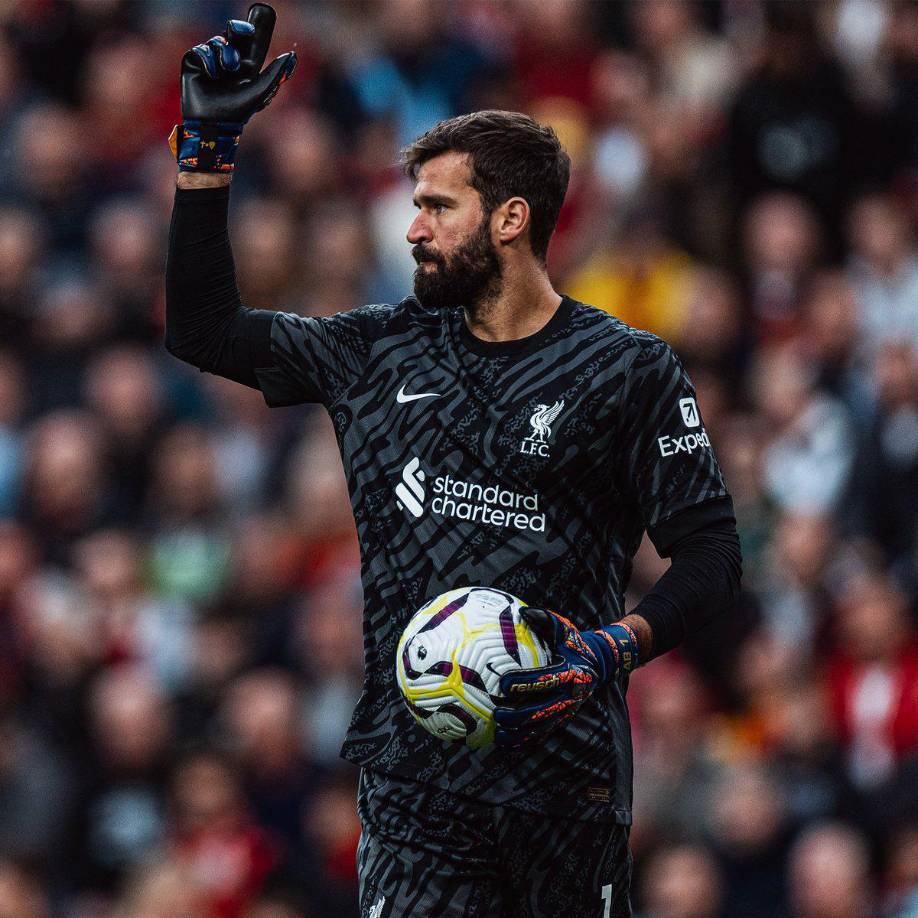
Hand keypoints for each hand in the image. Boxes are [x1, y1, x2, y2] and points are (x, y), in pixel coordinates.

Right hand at [171, 3, 295, 172]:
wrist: (213, 122)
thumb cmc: (238, 111)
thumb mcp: (260, 90)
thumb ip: (275, 74)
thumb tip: (292, 56)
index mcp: (246, 67)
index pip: (254, 42)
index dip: (259, 27)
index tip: (264, 8)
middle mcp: (229, 61)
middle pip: (235, 34)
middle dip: (239, 29)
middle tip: (239, 29)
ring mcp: (212, 61)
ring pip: (218, 41)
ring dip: (224, 54)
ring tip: (226, 72)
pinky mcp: (194, 62)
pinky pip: (202, 49)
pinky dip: (208, 61)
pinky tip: (209, 75)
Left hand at [494, 608, 601, 746]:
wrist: (599, 664)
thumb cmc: (574, 643)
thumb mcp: (564, 629)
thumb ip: (545, 620)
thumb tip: (523, 611)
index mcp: (569, 673)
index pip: (545, 680)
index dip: (524, 682)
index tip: (503, 683)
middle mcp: (569, 696)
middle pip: (542, 710)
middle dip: (518, 715)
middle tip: (497, 713)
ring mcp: (567, 710)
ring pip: (542, 726)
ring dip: (520, 733)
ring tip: (499, 734)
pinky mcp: (563, 718)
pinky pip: (544, 732)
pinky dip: (526, 739)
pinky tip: (507, 742)